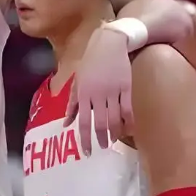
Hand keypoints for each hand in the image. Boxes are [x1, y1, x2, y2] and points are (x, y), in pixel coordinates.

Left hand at [64, 26, 132, 150]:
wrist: (109, 43)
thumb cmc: (90, 63)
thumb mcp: (77, 81)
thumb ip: (72, 104)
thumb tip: (66, 124)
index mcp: (83, 93)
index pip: (83, 121)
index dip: (84, 139)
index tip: (86, 152)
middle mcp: (98, 94)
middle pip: (100, 122)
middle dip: (101, 138)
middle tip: (102, 147)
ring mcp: (113, 90)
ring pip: (115, 118)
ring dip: (115, 132)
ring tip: (114, 139)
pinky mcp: (126, 86)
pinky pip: (128, 109)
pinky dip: (129, 121)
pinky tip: (129, 129)